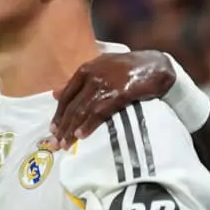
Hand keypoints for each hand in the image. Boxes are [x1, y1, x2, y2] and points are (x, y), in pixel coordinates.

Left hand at [49, 51, 175, 148]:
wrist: (157, 65)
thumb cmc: (128, 68)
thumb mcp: (100, 68)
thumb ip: (78, 82)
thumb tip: (55, 93)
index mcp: (85, 69)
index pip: (66, 95)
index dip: (58, 114)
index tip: (52, 129)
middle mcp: (92, 76)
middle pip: (72, 105)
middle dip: (62, 126)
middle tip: (55, 142)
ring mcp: (105, 85)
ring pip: (83, 111)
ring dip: (72, 129)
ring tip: (65, 144)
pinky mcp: (119, 93)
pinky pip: (99, 112)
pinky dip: (89, 125)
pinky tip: (82, 135)